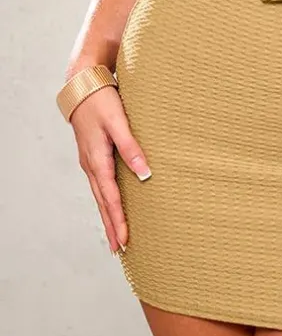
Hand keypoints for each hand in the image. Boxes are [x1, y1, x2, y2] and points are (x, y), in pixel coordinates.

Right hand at [69, 82, 151, 252]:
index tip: (125, 240)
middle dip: (111, 226)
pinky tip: (110, 204)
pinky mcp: (92, 155)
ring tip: (114, 235)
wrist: (83, 85)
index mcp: (97, 159)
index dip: (118, 219)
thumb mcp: (118, 121)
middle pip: (102, 202)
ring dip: (107, 215)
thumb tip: (145, 172)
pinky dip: (104, 199)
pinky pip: (99, 184)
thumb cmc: (102, 101)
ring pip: (99, 194)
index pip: (110, 197)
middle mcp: (91, 164)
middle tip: (118, 250)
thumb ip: (131, 146)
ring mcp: (90, 161)